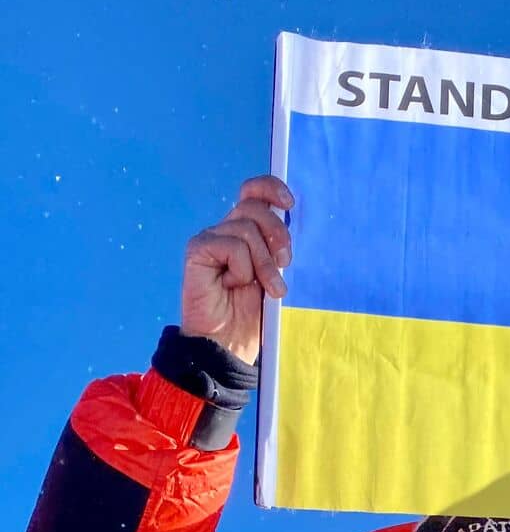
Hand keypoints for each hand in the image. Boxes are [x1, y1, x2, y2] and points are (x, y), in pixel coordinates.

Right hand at [179, 175, 293, 365]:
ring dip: (264, 263)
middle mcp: (226, 230)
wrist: (228, 343)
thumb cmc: (252, 314)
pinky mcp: (198, 250)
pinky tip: (232, 285)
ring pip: (248, 229)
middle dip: (278, 233)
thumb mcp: (273, 274)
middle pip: (255, 206)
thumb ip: (276, 246)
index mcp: (245, 232)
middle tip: (285, 262)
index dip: (270, 188)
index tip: (289, 202)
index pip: (253, 192)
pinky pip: (233, 246)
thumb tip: (288, 214)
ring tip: (265, 287)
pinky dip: (242, 269)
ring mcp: (210, 239)